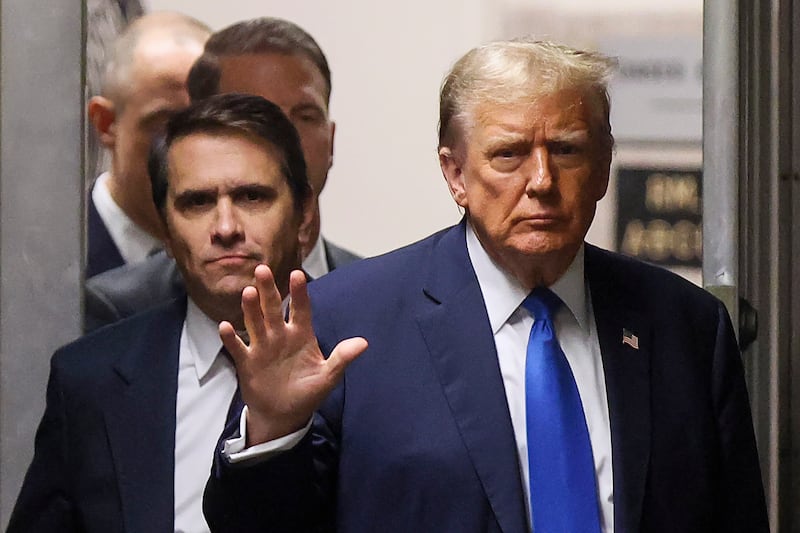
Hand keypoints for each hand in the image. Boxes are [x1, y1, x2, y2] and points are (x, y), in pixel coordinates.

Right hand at [219, 265, 367, 445]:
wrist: (283, 416)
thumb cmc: (307, 393)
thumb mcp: (327, 377)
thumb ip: (341, 358)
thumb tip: (363, 343)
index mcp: (302, 335)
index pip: (301, 309)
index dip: (299, 292)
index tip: (297, 274)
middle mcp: (280, 336)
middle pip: (273, 308)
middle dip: (268, 290)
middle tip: (263, 270)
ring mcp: (262, 347)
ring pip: (255, 323)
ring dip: (251, 309)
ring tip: (248, 293)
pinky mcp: (247, 362)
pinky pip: (237, 347)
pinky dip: (230, 338)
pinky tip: (225, 326)